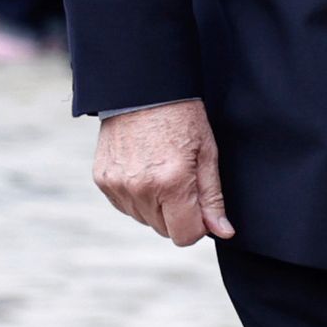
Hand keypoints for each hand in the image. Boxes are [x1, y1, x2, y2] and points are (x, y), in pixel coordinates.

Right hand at [94, 98, 233, 245]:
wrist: (141, 89)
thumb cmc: (181, 117)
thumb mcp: (207, 153)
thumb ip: (213, 198)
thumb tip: (223, 231)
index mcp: (171, 183)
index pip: (185, 236)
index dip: (197, 225)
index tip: (200, 205)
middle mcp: (140, 189)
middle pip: (164, 230)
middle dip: (177, 214)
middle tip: (182, 180)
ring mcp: (117, 185)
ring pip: (144, 219)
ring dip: (156, 206)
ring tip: (161, 171)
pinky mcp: (102, 179)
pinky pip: (124, 206)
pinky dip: (136, 196)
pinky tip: (143, 170)